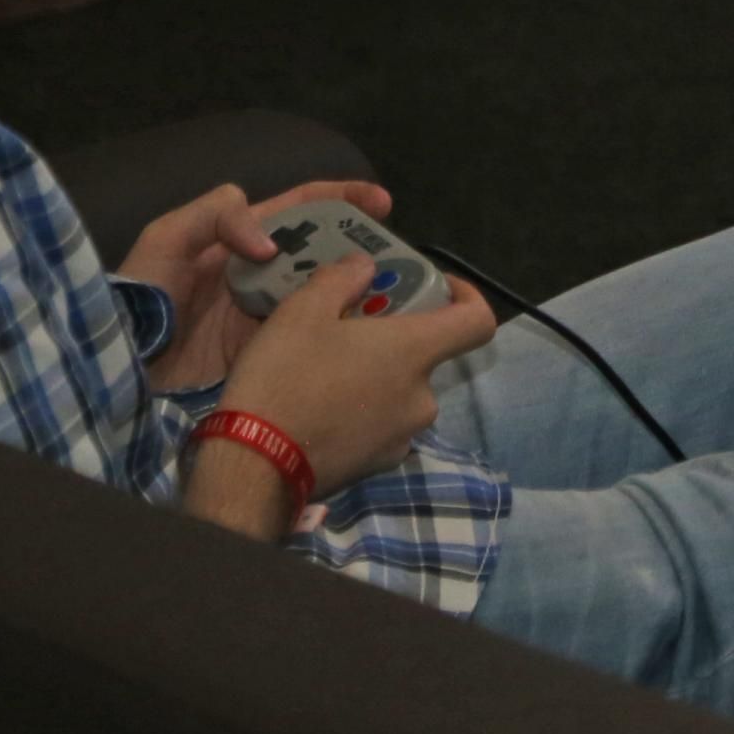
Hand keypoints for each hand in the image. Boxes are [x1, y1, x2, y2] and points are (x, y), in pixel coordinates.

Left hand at [117, 177, 394, 392]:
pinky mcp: (265, 352)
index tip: (383, 204)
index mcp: (240, 237)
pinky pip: (307, 336)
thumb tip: (270, 244)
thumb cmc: (139, 295)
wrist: (117, 367)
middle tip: (400, 262)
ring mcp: (265, 314)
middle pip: (323, 252)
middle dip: (362, 251)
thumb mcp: (165, 238)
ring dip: (356, 293)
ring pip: (322, 295)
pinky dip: (335, 333)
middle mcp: (260, 273)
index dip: (343, 199)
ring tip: (394, 298)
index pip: (302, 208)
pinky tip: (363, 334)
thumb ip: (215, 215)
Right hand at [213, 255, 496, 496]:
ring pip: (400, 393)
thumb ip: (341, 279)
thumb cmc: (286, 377)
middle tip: (351, 327)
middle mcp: (422, 398)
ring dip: (376, 377)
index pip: (478, 322)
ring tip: (327, 368)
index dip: (468, 297)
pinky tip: (321, 408)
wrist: (255, 465)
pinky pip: (381, 426)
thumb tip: (364, 267)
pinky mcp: (378, 466)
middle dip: (395, 339)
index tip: (438, 287)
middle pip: (427, 358)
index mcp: (415, 353)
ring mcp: (402, 437)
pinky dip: (363, 412)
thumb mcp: (302, 311)